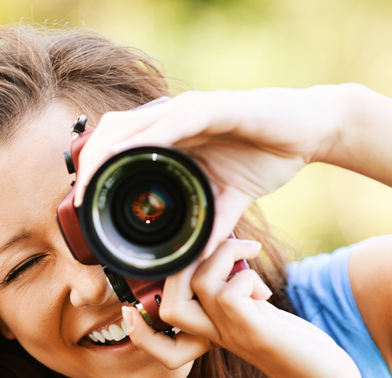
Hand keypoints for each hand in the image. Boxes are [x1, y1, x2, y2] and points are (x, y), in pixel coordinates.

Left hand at [74, 87, 345, 257]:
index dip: (98, 172)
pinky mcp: (217, 107)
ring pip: (138, 123)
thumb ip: (212, 224)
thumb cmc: (270, 157)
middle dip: (92, 162)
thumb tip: (198, 257)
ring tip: (92, 176)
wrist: (312, 132)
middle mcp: (177, 119)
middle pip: (117, 132)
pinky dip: (153, 136)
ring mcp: (194, 110)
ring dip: (111, 149)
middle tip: (79, 198)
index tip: (84, 206)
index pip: (121, 147)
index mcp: (174, 139)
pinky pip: (177, 121)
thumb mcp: (232, 200)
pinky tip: (134, 151)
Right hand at [122, 238, 361, 377]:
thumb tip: (231, 252)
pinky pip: (229, 292)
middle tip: (215, 245)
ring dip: (224, 255)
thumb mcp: (259, 316)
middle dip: (181, 265)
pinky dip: (245, 276)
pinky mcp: (255, 330)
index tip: (135, 308)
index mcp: (210, 335)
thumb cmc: (298, 346)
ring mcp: (232, 333)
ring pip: (198, 284)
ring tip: (250, 254)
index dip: (140, 330)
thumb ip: (238, 294)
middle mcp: (215, 336)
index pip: (158, 341)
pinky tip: (265, 289)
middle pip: (167, 306)